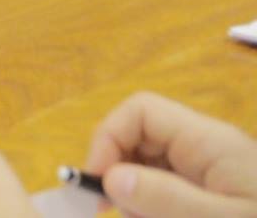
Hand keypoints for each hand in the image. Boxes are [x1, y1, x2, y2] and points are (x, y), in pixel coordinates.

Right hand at [81, 92, 256, 216]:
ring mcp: (214, 176)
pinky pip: (174, 194)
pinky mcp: (219, 198)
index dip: (108, 138)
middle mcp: (208, 151)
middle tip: (120, 216)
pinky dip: (159, 211)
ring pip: (153, 172)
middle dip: (121, 175)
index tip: (99, 185)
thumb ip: (168, 200)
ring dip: (140, 201)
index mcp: (210, 142)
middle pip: (141, 141)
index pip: (140, 112)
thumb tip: (110, 178)